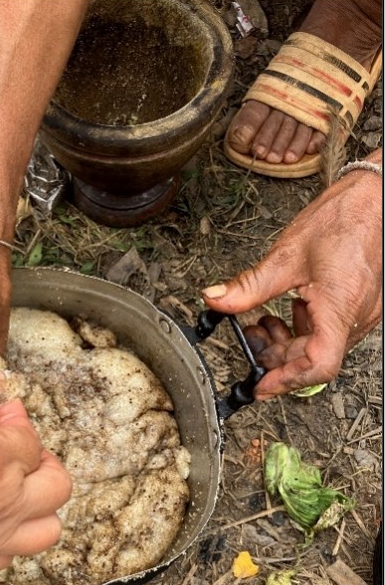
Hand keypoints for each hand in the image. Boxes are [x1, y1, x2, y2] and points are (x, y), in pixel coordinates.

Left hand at [201, 161, 381, 398]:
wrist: (372, 199)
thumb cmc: (342, 219)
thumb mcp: (285, 256)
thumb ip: (248, 285)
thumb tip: (215, 300)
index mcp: (340, 307)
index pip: (319, 365)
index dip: (287, 381)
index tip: (260, 385)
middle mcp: (356, 316)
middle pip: (314, 358)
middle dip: (277, 357)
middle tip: (249, 341)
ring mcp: (359, 312)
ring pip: (319, 346)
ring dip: (286, 342)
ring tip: (261, 324)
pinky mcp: (355, 304)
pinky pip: (326, 331)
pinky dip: (300, 329)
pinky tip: (284, 313)